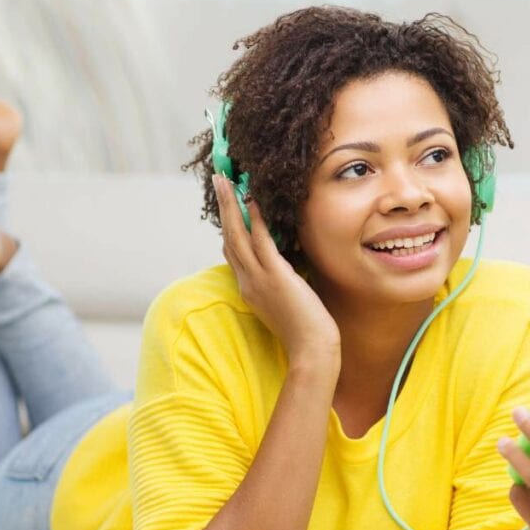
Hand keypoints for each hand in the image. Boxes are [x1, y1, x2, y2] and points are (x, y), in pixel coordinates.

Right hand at [212, 173, 339, 363]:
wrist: (311, 350)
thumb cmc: (305, 330)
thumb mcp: (286, 301)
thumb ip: (280, 281)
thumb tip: (285, 264)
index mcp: (248, 289)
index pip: (232, 252)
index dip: (228, 226)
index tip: (229, 205)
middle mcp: (247, 282)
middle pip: (228, 237)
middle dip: (223, 207)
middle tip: (218, 179)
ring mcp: (258, 279)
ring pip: (237, 235)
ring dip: (231, 205)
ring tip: (226, 180)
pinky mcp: (275, 276)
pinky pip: (260, 242)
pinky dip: (254, 220)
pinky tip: (253, 201)